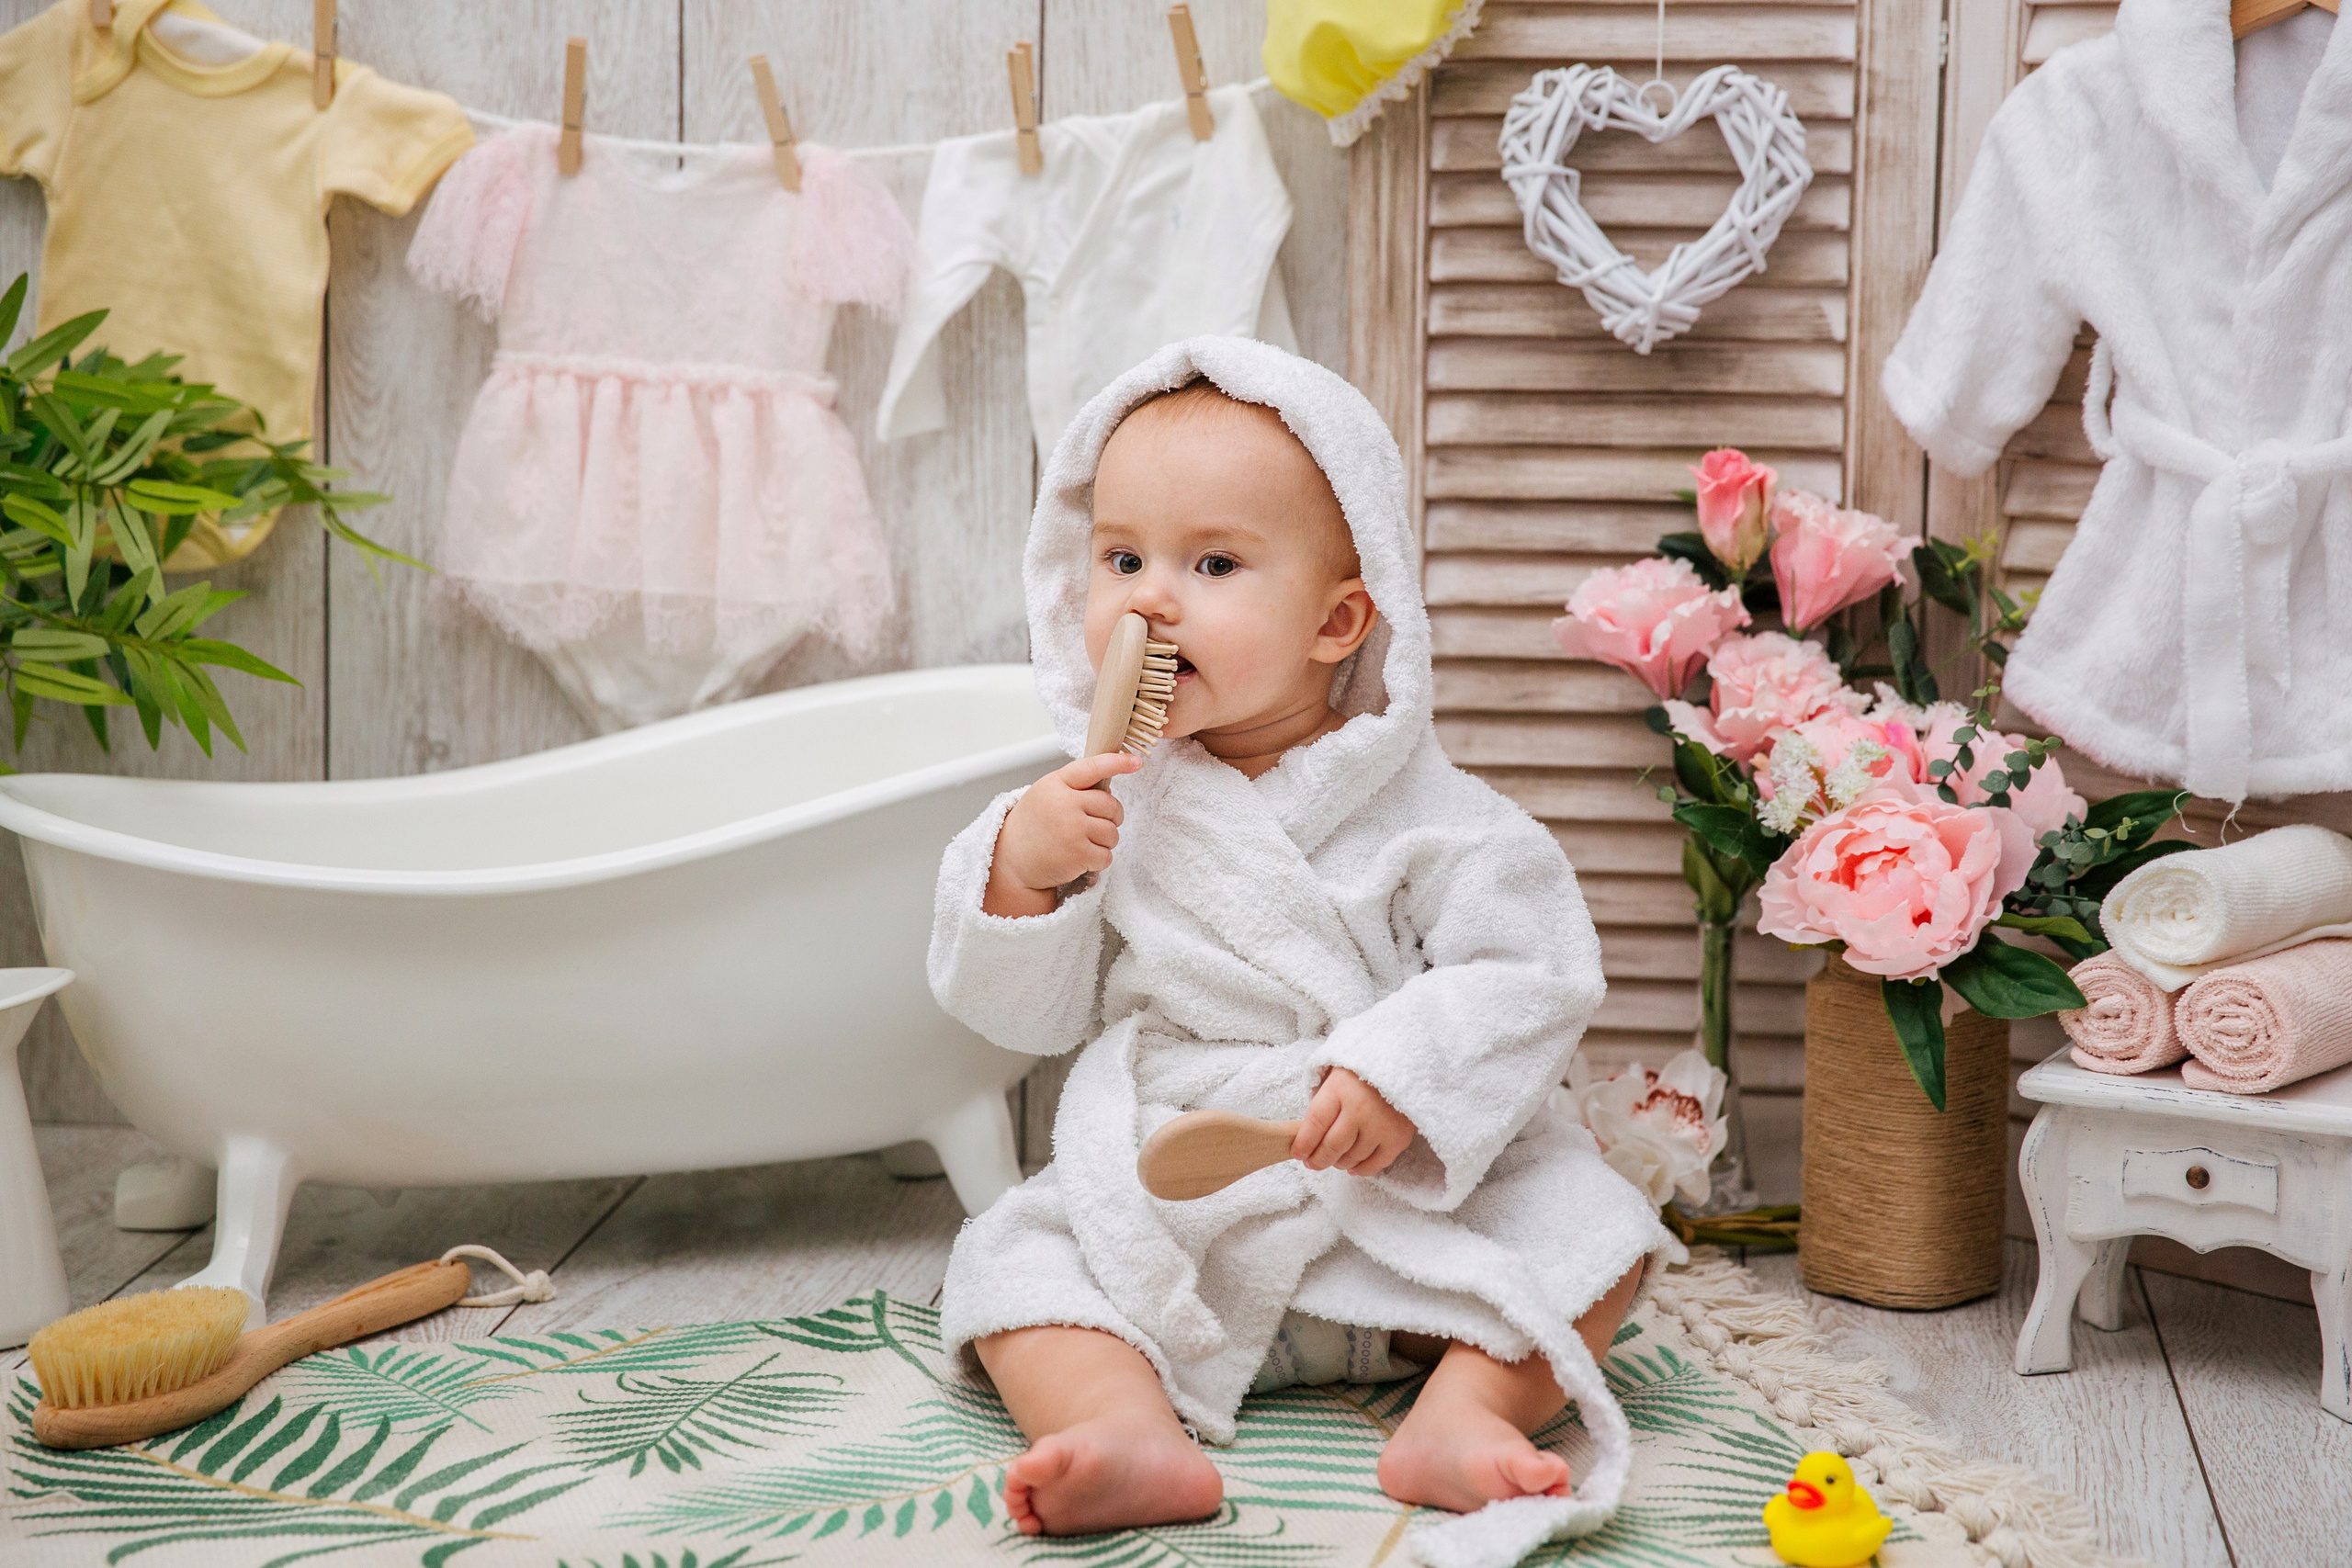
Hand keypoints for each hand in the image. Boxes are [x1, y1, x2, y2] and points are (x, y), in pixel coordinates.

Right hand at [983, 752, 1143, 916]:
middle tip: (1095, 825)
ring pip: (1112, 832)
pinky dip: (1098, 860)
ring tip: (1082, 843)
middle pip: (1111, 805)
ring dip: (1104, 841)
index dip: (1116, 762)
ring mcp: (1072, 829)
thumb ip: (1074, 788)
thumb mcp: (1046, 795)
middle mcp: (1064, 803)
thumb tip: (1109, 792)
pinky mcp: (1078, 854)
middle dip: (1111, 817)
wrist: (1011, 862)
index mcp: (1055, 784)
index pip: (1092, 767)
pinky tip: (1080, 858)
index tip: (1135, 761)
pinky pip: (1107, 855)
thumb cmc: (1033, 827)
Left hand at [1291, 1067, 1415, 1177]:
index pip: (1315, 1125)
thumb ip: (1324, 1098)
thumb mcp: (1337, 1072)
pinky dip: (1362, 1169)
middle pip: (1332, 1146)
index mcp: (1340, 1089)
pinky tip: (1352, 1167)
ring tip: (1333, 1160)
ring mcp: (1381, 1125)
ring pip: (1353, 1157)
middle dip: (1317, 1159)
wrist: (1406, 1058)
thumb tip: (1307, 1132)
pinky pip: (1377, 1163)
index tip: (1297, 1153)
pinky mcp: (1399, 1137)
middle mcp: (1360, 1109)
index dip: (1303, 1144)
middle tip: (1311, 1163)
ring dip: (1339, 1163)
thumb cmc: (1364, 1066)